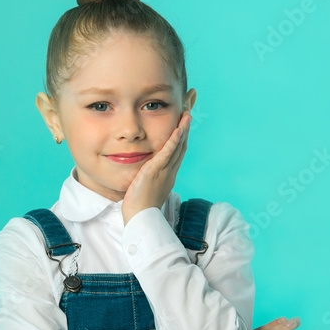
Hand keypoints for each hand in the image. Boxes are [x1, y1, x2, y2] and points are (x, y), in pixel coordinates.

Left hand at [121, 110, 191, 225]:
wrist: (140, 219)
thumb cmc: (140, 208)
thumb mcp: (146, 189)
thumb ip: (148, 179)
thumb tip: (144, 175)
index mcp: (168, 175)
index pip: (177, 151)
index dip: (182, 136)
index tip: (184, 123)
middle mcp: (170, 171)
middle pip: (182, 145)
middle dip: (185, 127)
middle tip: (189, 110)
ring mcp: (165, 171)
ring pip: (178, 146)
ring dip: (183, 128)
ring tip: (187, 112)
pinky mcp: (156, 171)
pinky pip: (167, 153)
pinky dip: (173, 140)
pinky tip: (178, 128)